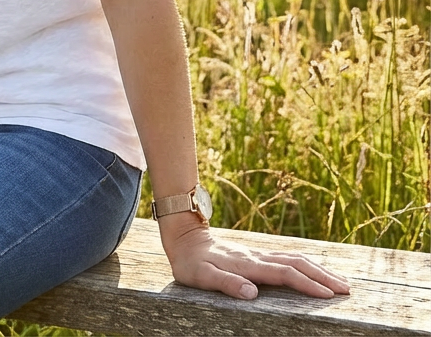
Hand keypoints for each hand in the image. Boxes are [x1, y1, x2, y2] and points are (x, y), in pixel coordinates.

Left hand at [160, 216, 351, 300]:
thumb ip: (225, 283)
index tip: (328, 295)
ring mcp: (258, 254)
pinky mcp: (257, 254)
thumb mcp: (201, 276)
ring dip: (319, 269)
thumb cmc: (191, 262)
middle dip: (323, 276)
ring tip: (340, 281)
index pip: (284, 274)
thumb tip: (251, 293)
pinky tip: (314, 270)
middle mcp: (257, 257)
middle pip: (297, 264)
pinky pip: (287, 258)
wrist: (184, 237)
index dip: (307, 284)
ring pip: (295, 258)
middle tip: (347, 290)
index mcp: (248, 265)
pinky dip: (306, 264)